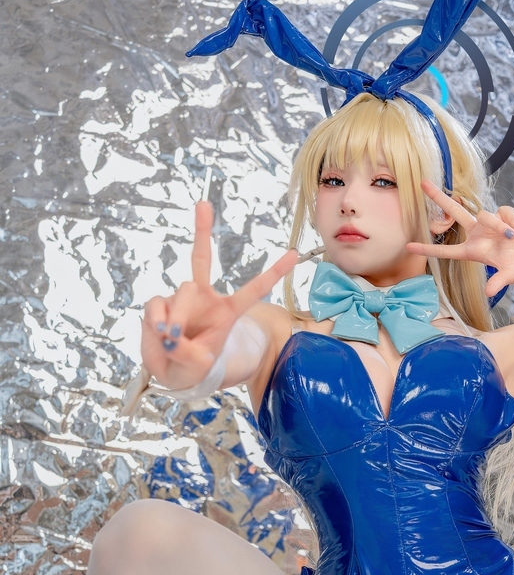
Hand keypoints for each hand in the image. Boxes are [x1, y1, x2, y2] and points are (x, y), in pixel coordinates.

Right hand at [141, 202, 296, 387]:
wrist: (170, 372)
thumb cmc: (192, 367)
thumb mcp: (197, 365)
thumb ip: (188, 351)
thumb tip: (169, 331)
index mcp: (227, 312)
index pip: (254, 289)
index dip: (274, 273)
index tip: (294, 254)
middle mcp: (204, 298)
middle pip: (201, 259)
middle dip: (202, 230)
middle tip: (203, 203)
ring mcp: (181, 298)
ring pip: (183, 293)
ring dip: (178, 317)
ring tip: (173, 338)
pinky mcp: (160, 304)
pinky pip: (158, 306)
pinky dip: (158, 322)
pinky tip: (161, 334)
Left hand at [407, 180, 513, 296]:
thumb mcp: (511, 275)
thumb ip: (499, 282)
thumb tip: (489, 292)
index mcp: (474, 251)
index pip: (446, 250)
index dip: (428, 248)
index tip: (408, 246)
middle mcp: (478, 234)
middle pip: (454, 213)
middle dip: (438, 198)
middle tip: (422, 183)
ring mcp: (490, 222)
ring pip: (484, 215)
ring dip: (499, 225)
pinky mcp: (503, 212)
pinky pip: (503, 212)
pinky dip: (512, 222)